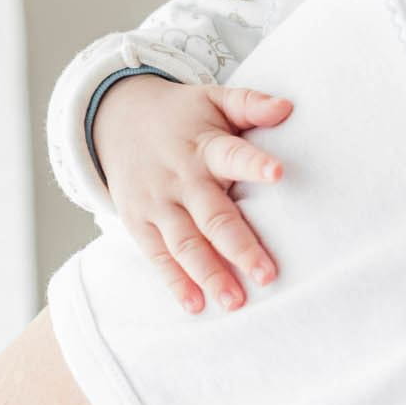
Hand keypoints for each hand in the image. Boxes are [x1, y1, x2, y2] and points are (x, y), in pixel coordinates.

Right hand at [92, 76, 291, 313]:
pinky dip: (175, 282)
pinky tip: (196, 305)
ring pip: (184, 244)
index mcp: (204, 146)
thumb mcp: (215, 99)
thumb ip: (250, 103)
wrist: (118, 120)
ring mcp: (156, 204)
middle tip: (267, 274)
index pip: (232, 154)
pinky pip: (158, 256)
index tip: (279, 174)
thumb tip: (287, 107)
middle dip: (239, 246)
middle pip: (211, 215)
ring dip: (209, 274)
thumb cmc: (184, 115)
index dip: (254, 164)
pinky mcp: (138, 223)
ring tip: (236, 301)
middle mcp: (180, 178)